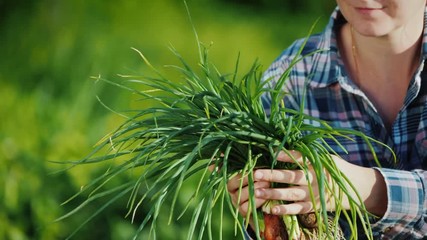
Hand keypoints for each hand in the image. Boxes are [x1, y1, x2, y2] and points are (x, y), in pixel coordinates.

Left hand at [227, 150, 387, 216]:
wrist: (357, 188)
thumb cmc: (335, 168)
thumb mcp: (324, 157)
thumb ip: (306, 153)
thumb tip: (283, 142)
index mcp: (317, 163)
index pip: (300, 157)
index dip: (286, 155)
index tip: (272, 152)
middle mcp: (314, 179)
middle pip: (291, 177)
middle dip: (272, 175)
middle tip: (256, 173)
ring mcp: (314, 194)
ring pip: (291, 194)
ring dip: (273, 193)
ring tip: (257, 191)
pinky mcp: (314, 206)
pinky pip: (297, 209)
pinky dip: (285, 210)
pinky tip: (270, 209)